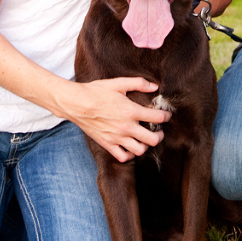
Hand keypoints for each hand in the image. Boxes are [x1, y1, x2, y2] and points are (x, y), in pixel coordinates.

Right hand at [55, 78, 169, 162]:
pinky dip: (129, 154)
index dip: (166, 116)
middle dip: (159, 135)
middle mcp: (126, 127)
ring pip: (140, 150)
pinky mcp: (107, 144)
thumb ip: (138, 83)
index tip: (165, 115)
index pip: (157, 118)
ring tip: (144, 140)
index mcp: (131, 111)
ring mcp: (117, 138)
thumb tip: (154, 87)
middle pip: (153, 140)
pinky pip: (123, 157)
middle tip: (158, 131)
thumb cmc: (95, 92)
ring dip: (145, 146)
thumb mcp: (117, 83)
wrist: (75, 103)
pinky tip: (130, 147)